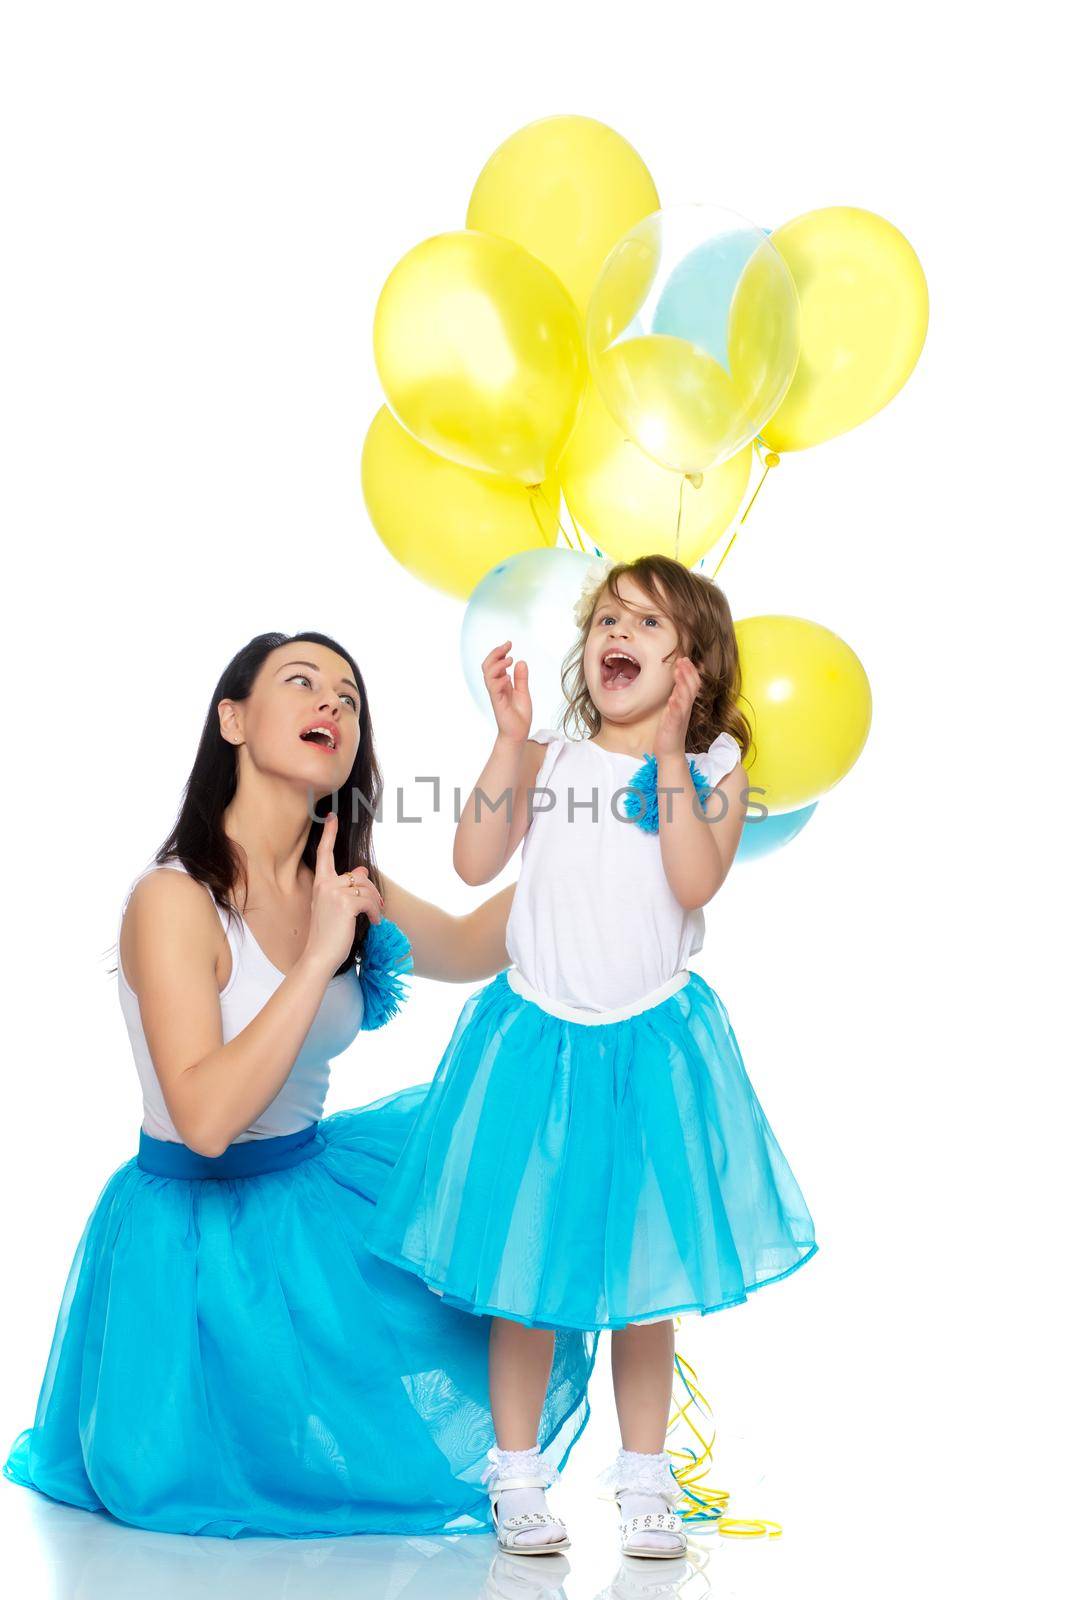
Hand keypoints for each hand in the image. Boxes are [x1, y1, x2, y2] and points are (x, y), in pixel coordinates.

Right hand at [303, 813, 384, 976]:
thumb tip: (363, 869)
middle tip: (378, 907)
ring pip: (367, 888)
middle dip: (372, 891)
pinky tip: (374, 923)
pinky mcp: (345, 903)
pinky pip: (370, 900)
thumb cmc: (328, 934)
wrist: (319, 955)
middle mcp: (325, 884)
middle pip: (359, 875)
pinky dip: (376, 912)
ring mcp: (334, 892)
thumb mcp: (336, 907)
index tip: (331, 816)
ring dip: (376, 904)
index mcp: (320, 883)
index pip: (324, 854)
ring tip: (375, 918)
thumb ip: (347, 888)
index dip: (329, 834)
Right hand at [482, 640, 531, 744]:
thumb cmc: (519, 715)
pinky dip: (500, 680)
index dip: (499, 653)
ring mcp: (496, 695)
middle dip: (495, 653)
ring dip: (498, 665)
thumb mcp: (523, 692)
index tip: (509, 644)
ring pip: (488, 675)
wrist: (518, 734)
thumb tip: (521, 661)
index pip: (493, 664)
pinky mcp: (498, 703)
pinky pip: (494, 689)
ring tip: (510, 660)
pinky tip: (509, 678)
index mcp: (500, 684)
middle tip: (507, 646)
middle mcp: (496, 688)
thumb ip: (521, 678)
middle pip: (487, 666)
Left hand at [653, 658, 700, 760]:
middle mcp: (686, 709)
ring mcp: (680, 718)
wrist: (670, 752)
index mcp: (685, 705)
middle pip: (692, 688)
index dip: (690, 671)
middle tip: (683, 659)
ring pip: (685, 698)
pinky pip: (676, 715)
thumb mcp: (674, 710)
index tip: (685, 658)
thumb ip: (678, 696)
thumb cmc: (670, 731)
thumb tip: (679, 682)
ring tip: (678, 671)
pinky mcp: (673, 727)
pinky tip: (672, 697)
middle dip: (687, 673)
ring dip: (682, 684)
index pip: (692, 685)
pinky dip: (675, 705)